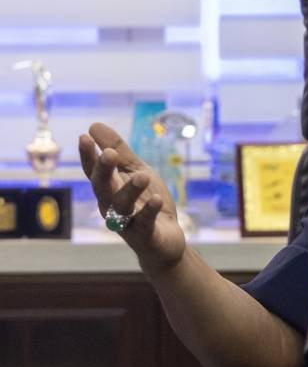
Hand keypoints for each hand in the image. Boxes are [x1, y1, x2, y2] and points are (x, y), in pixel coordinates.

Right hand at [79, 122, 186, 273]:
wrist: (165, 241)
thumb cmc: (147, 203)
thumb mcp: (136, 171)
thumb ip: (119, 151)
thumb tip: (93, 125)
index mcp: (108, 188)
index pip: (93, 171)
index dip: (88, 156)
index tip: (84, 137)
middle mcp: (112, 205)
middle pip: (102, 187)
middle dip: (104, 171)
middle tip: (110, 154)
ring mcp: (127, 222)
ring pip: (122, 205)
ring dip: (131, 190)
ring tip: (143, 175)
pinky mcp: (145, 235)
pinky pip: (144, 223)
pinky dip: (149, 211)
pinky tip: (156, 200)